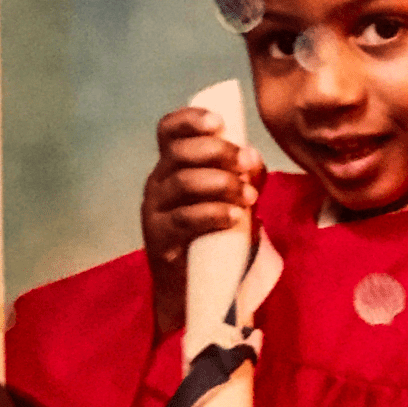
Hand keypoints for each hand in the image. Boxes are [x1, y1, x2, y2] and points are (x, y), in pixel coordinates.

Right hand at [142, 108, 265, 337]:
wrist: (196, 288)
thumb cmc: (216, 234)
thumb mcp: (235, 198)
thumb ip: (246, 175)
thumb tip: (253, 157)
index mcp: (173, 165)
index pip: (169, 130)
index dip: (190, 118)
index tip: (219, 122)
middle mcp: (158, 182)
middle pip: (179, 152)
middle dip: (218, 151)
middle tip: (247, 164)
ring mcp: (155, 211)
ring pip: (182, 182)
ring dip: (222, 183)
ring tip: (249, 197)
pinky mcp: (159, 240)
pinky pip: (184, 219)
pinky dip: (213, 213)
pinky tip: (234, 217)